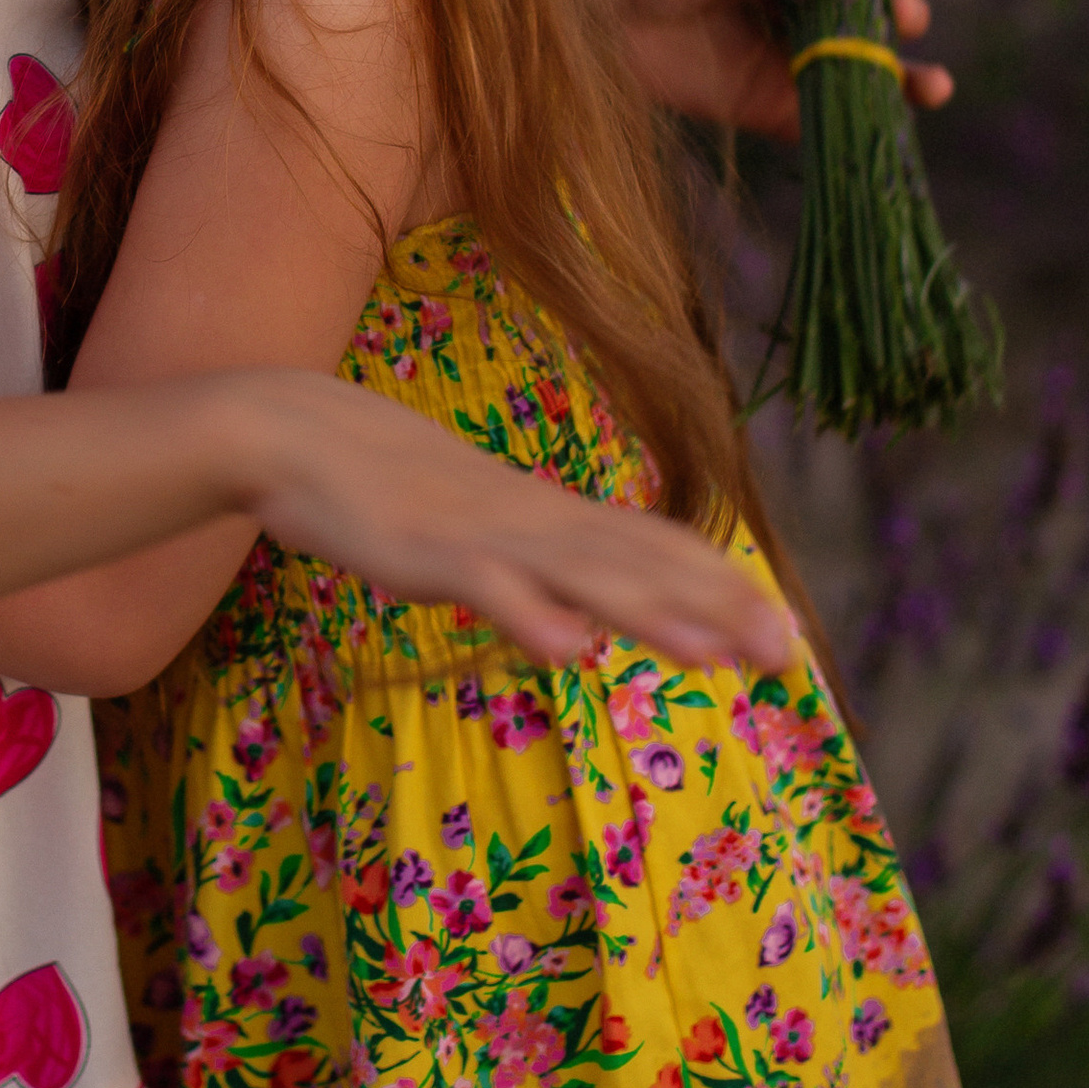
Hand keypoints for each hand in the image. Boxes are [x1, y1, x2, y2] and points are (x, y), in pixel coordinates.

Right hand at [253, 373, 794, 675]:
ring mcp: (483, 535)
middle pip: (640, 563)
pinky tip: (572, 649)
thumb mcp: (477, 530)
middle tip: (790, 655)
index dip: (722, 589)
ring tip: (718, 655)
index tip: (786, 633)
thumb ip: (536, 571)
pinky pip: (487, 588)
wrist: (299, 432)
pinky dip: (531, 617)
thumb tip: (588, 623)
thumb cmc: (387, 486)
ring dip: (652, 615)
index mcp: (548, 516)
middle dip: (717, 609)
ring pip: (582, 576)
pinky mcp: (427, 554)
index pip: (656, 548)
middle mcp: (533, 521)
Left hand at [600, 0, 949, 141]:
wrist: (603, 22)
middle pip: (887, 18)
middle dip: (910, 16)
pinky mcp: (779, 110)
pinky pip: (834, 122)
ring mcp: (802, 64)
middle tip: (902, 17)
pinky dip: (868, 125)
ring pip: (875, 74)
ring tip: (935, 85)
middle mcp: (817, 14)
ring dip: (914, 80)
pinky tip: (894, 118)